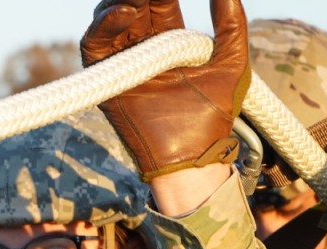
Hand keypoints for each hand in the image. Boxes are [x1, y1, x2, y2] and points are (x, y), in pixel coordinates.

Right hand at [80, 0, 250, 180]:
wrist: (192, 156)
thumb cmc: (213, 116)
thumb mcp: (232, 62)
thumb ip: (231, 23)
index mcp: (170, 38)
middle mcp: (142, 45)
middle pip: (132, 2)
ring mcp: (123, 60)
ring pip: (109, 16)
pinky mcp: (108, 78)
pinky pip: (95, 43)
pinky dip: (105, 22)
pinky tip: (126, 9)